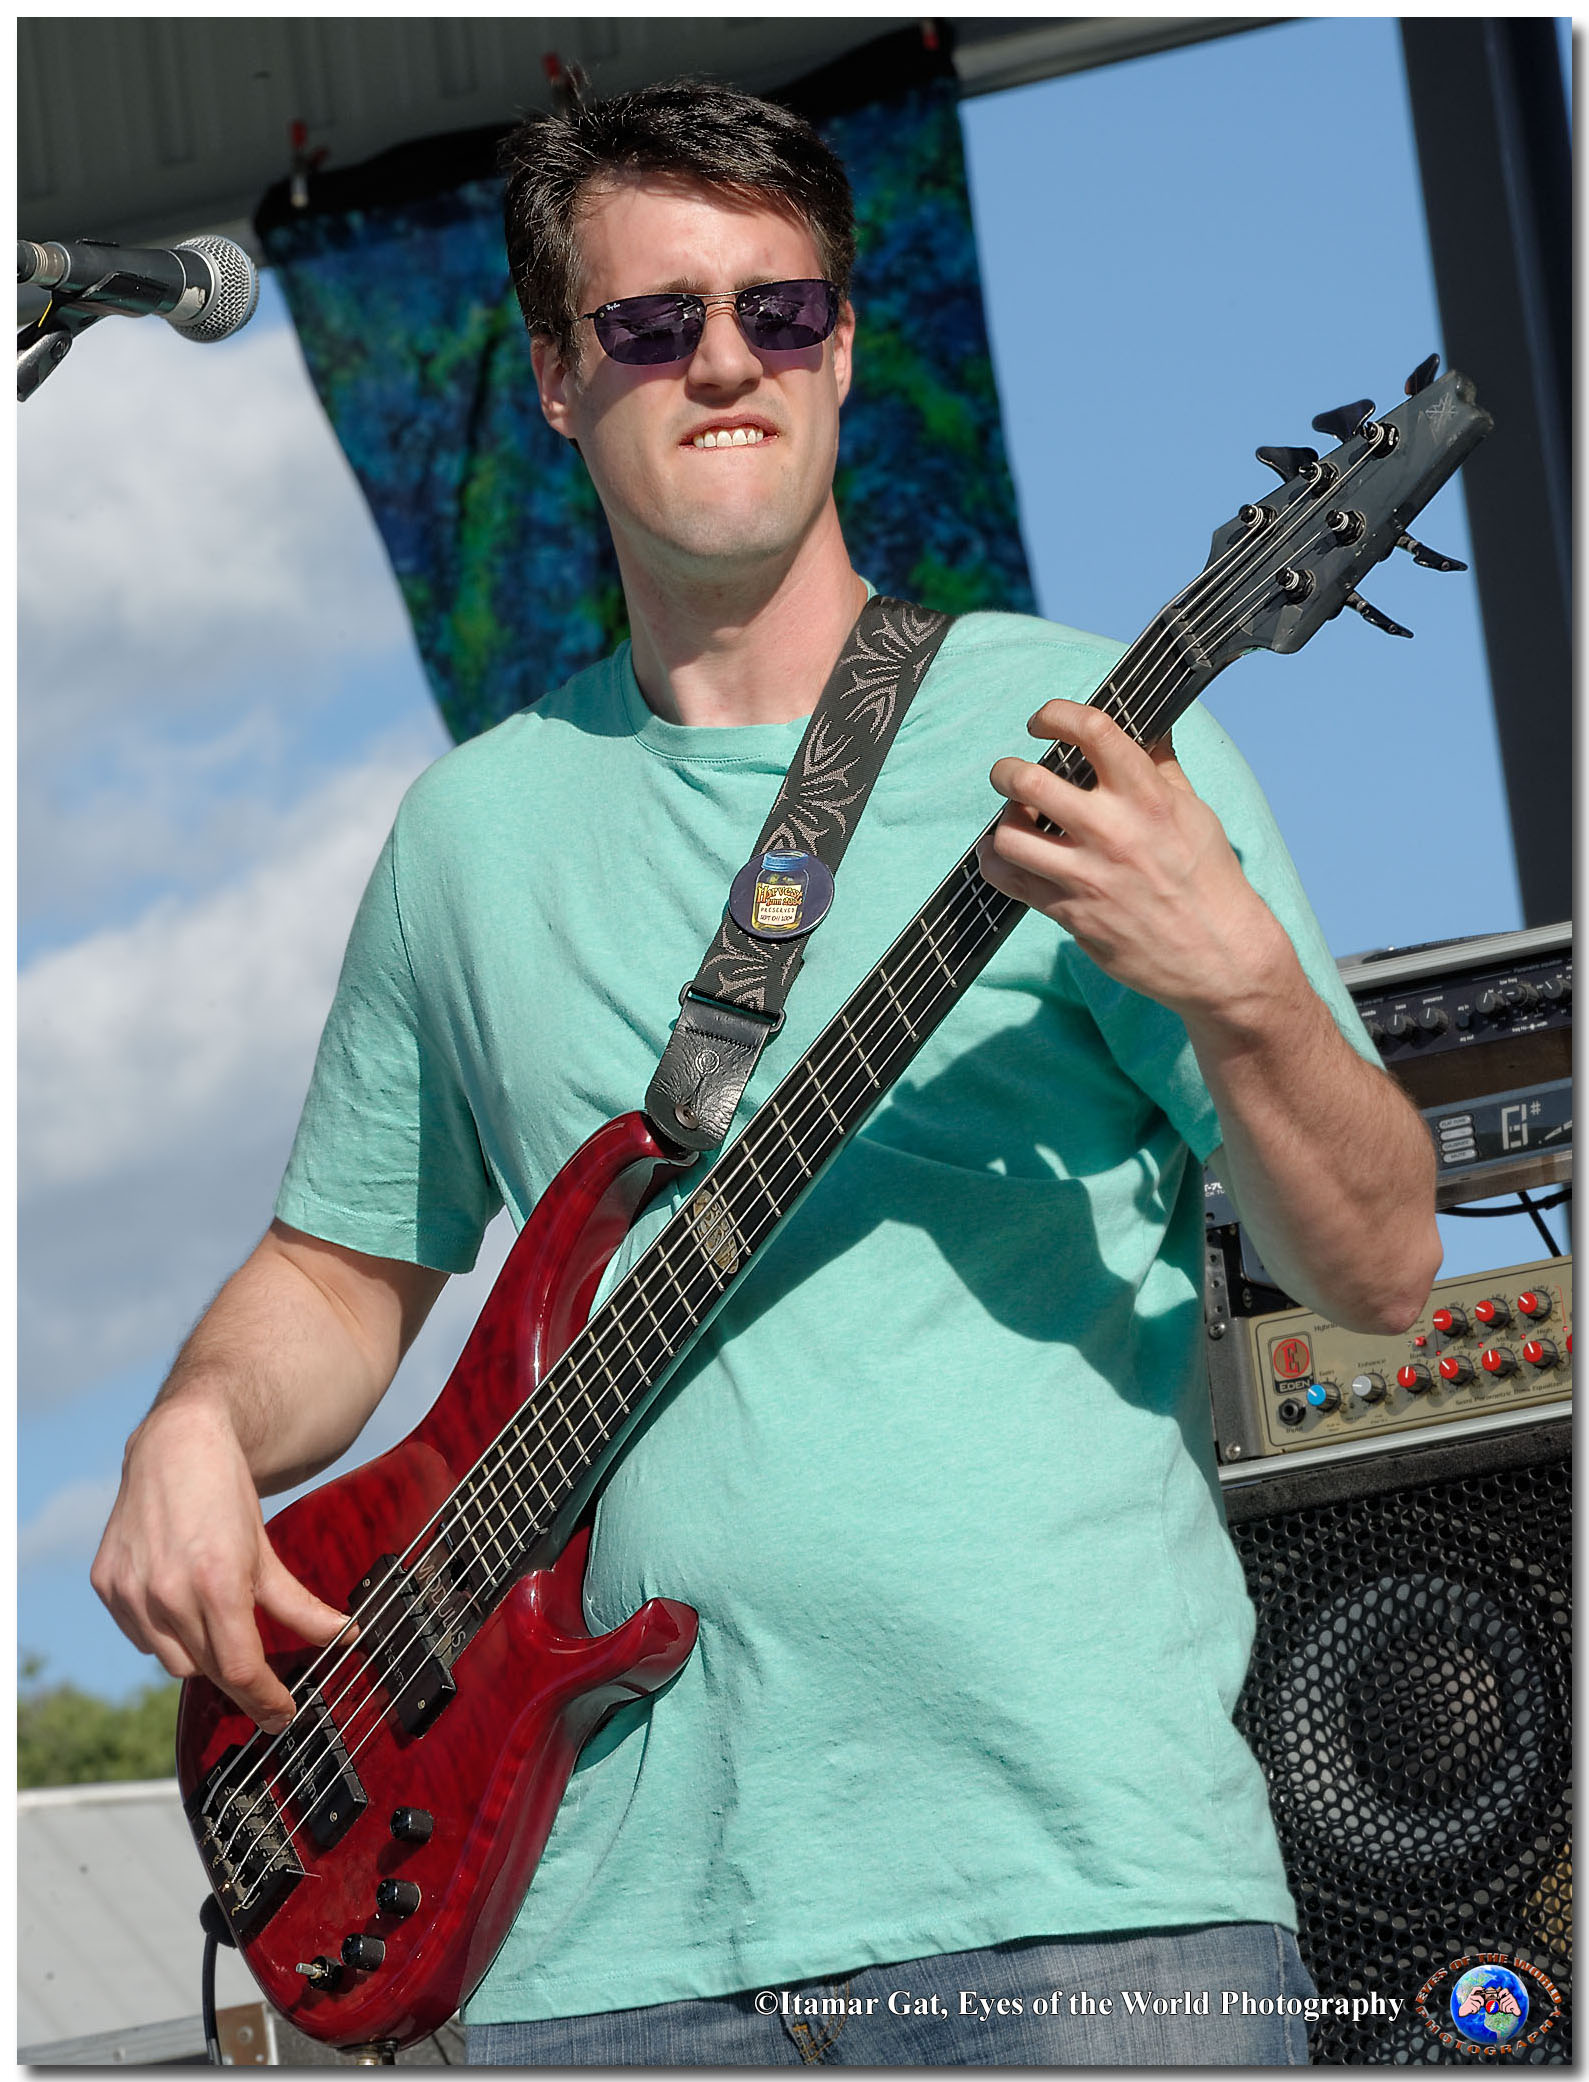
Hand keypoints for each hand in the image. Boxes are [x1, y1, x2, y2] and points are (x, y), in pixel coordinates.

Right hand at [91, 1395, 348, 1732]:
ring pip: (174, 1662)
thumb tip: (344, 1637)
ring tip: (220, 1625)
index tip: (282, 1715)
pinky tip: (181, 1606)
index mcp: (216, 1582)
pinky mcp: (106, 1585)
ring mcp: (131, 1591)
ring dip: (202, 1656)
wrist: (176, 1446)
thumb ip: (301, 1605)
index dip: (266, 1700)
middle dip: (241, 1681)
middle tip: (265, 1685)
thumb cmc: (225, 1496)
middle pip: (210, 1671)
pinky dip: (166, 1635)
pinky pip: (142, 1639)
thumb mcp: (268, 1553)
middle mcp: (167, 1592)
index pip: (242, 1670)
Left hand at [975, 698, 1288, 1024]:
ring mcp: (1087, 876)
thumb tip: (1149, 724)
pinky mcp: (1070, 913)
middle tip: (1012, 775)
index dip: (1056, 714)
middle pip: (1028, 781)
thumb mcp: (1194, 811)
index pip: (1091, 730)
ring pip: (1008, 835)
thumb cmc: (1209, 878)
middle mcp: (1112, 831)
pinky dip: (995, 861)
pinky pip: (1008, 880)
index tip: (1044, 721)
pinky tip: (1004, 853)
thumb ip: (1161, 767)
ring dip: (1003, 821)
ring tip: (1016, 820)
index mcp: (1147, 796)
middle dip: (1008, 771)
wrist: (1219, 955)